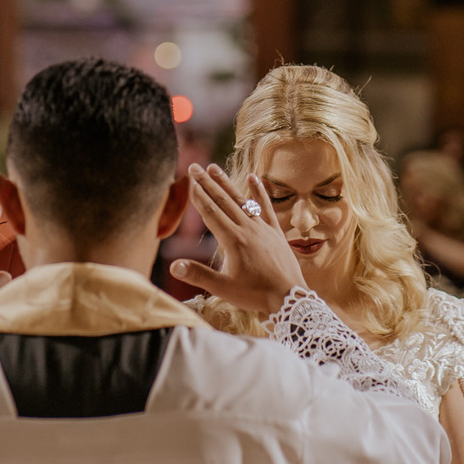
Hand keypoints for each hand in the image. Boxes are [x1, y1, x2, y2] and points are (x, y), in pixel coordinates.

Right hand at [170, 165, 305, 316]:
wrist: (290, 297)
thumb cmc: (255, 294)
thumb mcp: (223, 288)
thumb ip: (198, 275)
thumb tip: (173, 267)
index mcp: (233, 240)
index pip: (211, 213)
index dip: (198, 196)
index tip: (189, 181)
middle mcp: (247, 228)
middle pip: (223, 201)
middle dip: (206, 183)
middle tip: (194, 167)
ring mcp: (262, 228)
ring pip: (241, 200)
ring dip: (226, 183)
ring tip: (213, 168)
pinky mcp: (275, 231)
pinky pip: (266, 207)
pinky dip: (259, 192)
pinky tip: (253, 177)